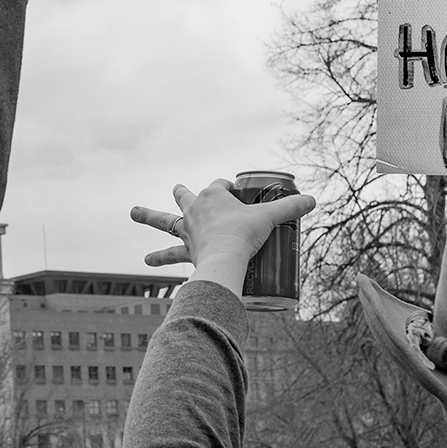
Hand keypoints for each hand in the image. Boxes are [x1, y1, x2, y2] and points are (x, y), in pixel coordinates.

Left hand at [131, 180, 315, 295]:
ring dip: (148, 216)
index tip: (237, 194)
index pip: (219, 185)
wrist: (224, 259)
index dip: (228, 188)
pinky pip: (168, 253)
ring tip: (133, 213)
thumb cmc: (244, 235)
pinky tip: (147, 261)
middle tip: (179, 191)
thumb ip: (291, 209)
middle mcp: (195, 210)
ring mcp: (187, 230)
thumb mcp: (270, 219)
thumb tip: (313, 200)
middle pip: (185, 197)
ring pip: (164, 221)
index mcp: (213, 196)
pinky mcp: (185, 250)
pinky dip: (159, 258)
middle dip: (182, 193)